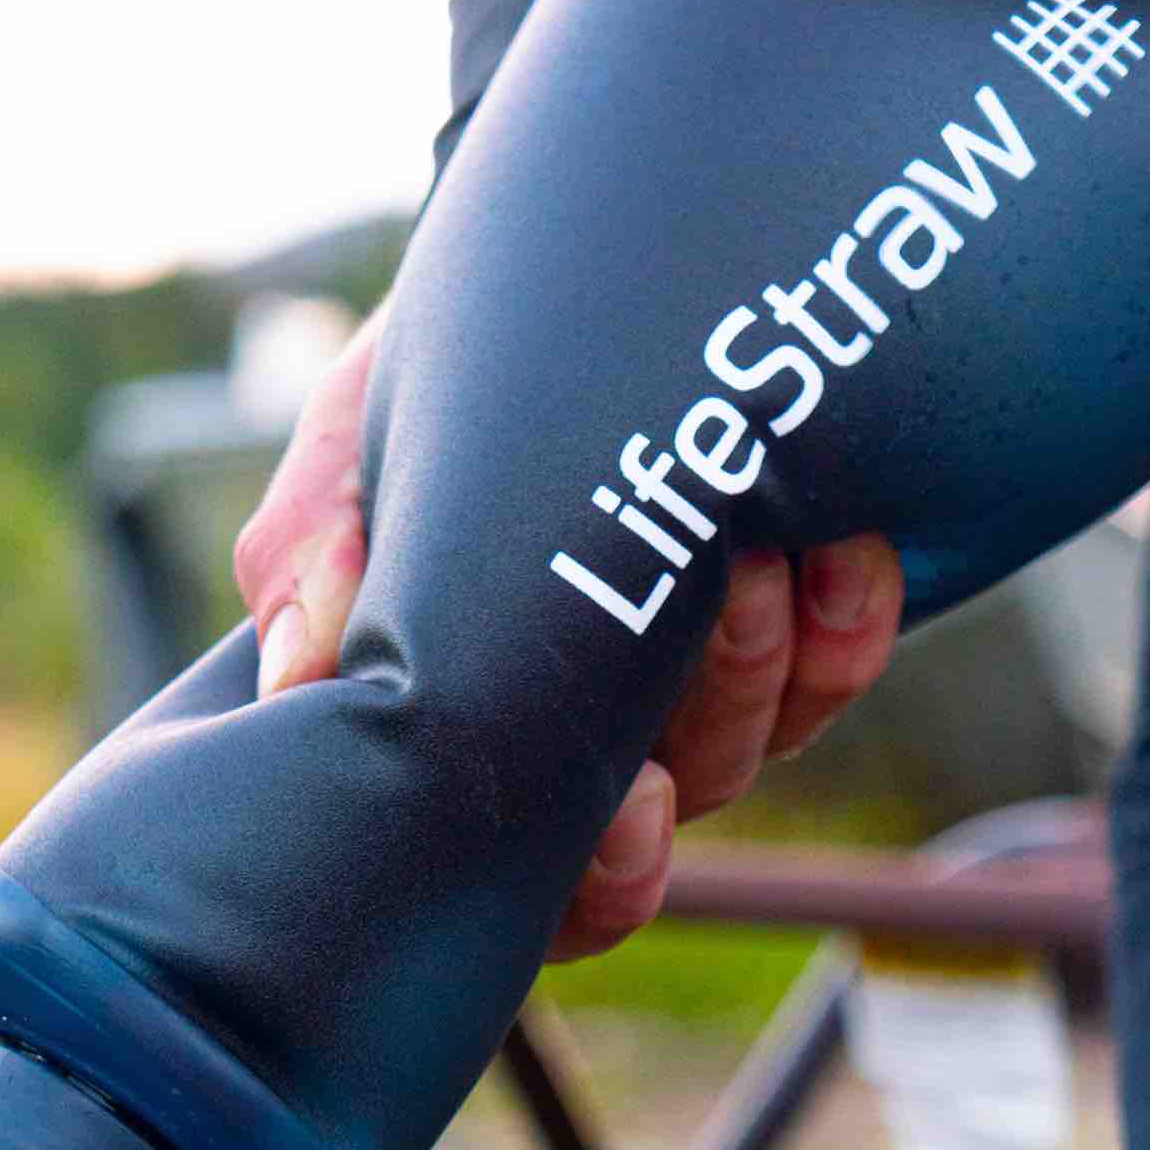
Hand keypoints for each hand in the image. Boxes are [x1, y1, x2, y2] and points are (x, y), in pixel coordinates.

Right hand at [232, 297, 901, 957]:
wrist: (556, 266)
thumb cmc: (442, 369)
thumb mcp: (359, 436)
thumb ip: (316, 544)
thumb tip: (300, 672)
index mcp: (478, 724)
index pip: (541, 883)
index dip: (599, 883)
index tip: (630, 802)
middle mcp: (589, 732)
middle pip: (662, 820)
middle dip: (695, 729)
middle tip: (705, 608)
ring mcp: (695, 682)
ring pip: (749, 748)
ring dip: (764, 662)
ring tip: (759, 551)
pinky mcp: (797, 620)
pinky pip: (838, 669)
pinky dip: (849, 622)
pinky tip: (840, 547)